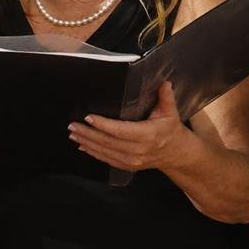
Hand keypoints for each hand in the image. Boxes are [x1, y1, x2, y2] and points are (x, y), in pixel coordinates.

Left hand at [70, 81, 190, 174]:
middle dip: (88, 133)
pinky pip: (107, 160)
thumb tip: (164, 82)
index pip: (121, 130)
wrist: (176, 154)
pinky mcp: (128, 166)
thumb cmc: (171, 130)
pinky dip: (93, 153)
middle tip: (72, 125)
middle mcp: (139, 150)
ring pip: (105, 152)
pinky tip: (83, 146)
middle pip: (108, 142)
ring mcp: (133, 160)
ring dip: (87, 142)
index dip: (103, 125)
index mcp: (148, 135)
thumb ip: (166, 97)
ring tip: (73, 133)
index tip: (89, 117)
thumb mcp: (171, 112)